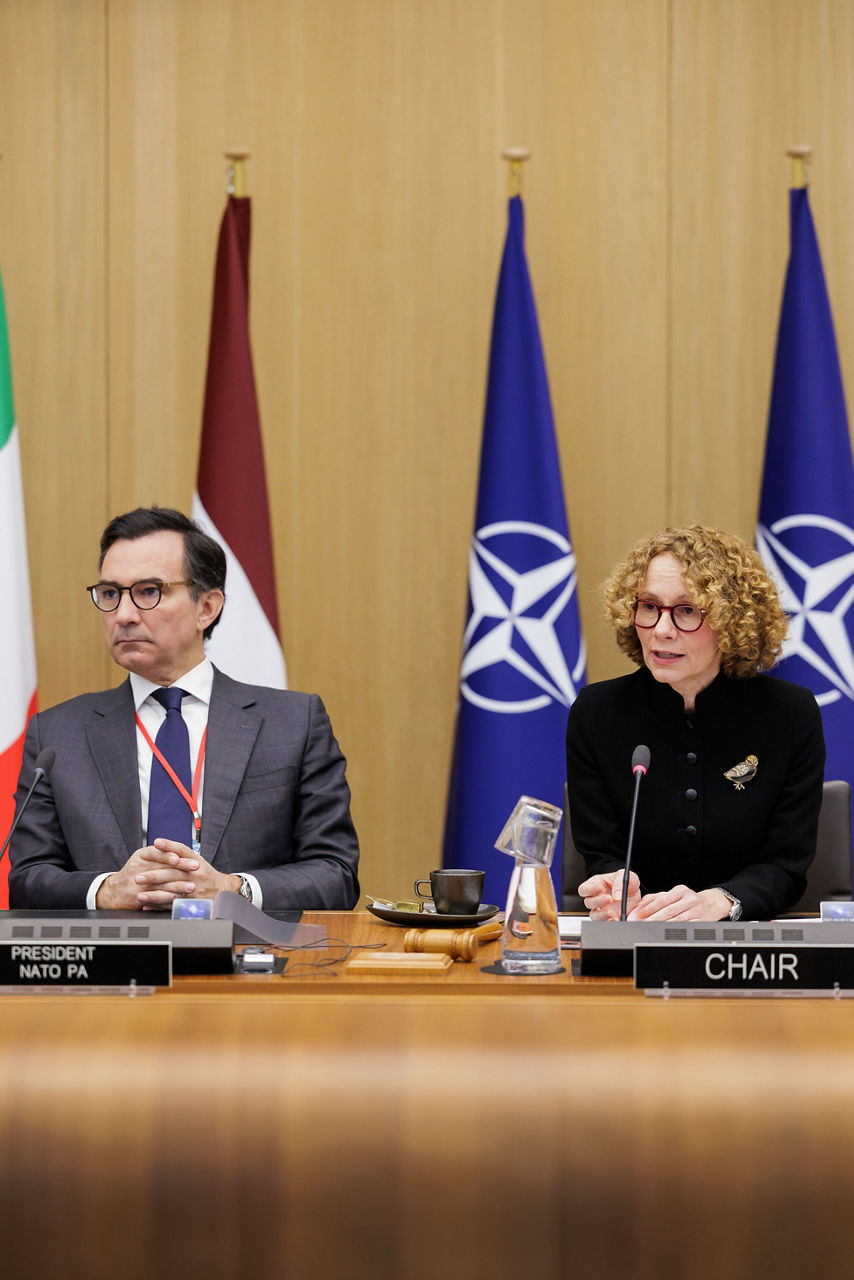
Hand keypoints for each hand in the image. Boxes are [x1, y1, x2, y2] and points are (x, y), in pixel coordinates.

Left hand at [96, 840, 241, 909]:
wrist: (223, 891)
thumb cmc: (205, 875)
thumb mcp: (197, 861)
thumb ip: (181, 855)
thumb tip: (159, 846)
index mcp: (196, 862)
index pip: (182, 850)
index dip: (169, 846)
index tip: (156, 843)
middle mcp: (196, 874)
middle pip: (174, 873)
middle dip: (154, 875)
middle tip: (138, 877)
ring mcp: (195, 890)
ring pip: (172, 892)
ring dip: (154, 894)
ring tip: (139, 895)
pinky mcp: (193, 903)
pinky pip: (174, 905)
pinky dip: (159, 906)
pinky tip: (147, 906)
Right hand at [578, 869, 640, 920]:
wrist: (637, 896)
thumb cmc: (627, 883)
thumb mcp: (624, 876)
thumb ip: (620, 882)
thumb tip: (617, 895)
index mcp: (596, 884)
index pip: (584, 889)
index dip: (589, 889)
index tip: (599, 889)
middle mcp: (597, 898)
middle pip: (588, 902)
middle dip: (598, 901)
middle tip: (609, 899)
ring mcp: (602, 910)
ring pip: (594, 915)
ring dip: (601, 915)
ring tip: (612, 913)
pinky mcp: (609, 919)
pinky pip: (604, 923)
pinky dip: (609, 922)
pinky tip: (616, 919)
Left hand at [627, 885, 731, 922]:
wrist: (711, 904)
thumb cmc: (687, 900)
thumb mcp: (672, 895)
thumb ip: (655, 899)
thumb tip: (638, 906)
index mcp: (680, 891)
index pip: (661, 900)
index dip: (648, 908)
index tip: (637, 915)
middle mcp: (689, 900)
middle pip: (668, 911)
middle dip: (652, 919)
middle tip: (641, 925)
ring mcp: (697, 911)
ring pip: (676, 921)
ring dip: (661, 927)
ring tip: (650, 930)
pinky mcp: (702, 922)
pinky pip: (686, 928)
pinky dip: (675, 932)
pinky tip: (666, 934)